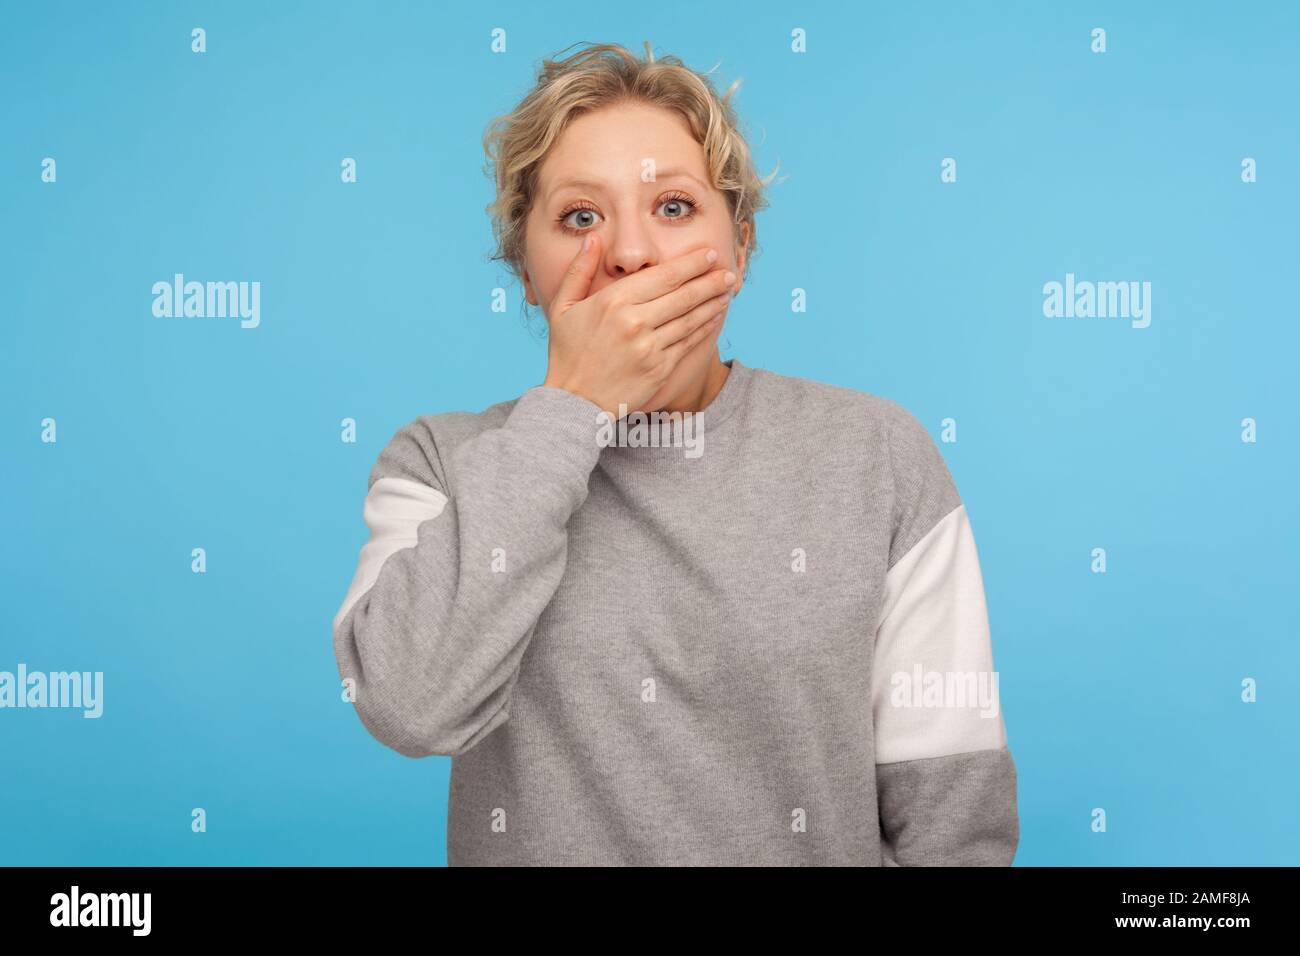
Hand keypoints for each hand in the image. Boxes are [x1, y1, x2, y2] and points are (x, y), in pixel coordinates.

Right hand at [541, 233, 734, 419]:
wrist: (573, 401)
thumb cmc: (567, 352)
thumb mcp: (563, 306)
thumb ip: (580, 269)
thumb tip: (593, 238)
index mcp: (614, 301)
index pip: (664, 276)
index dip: (692, 264)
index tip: (710, 254)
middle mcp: (634, 321)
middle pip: (684, 294)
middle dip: (711, 280)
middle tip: (729, 272)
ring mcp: (649, 346)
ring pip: (691, 318)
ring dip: (713, 302)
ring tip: (728, 290)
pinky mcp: (659, 368)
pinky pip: (688, 342)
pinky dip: (705, 327)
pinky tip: (715, 316)